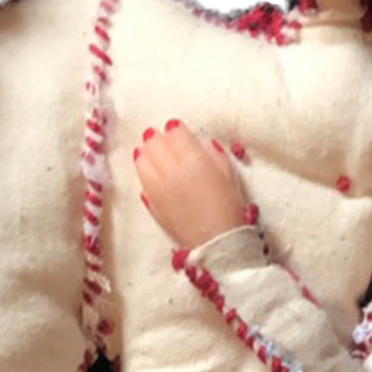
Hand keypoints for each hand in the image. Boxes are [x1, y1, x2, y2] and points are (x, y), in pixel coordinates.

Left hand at [135, 119, 250, 249]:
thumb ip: (212, 153)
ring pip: (142, 160)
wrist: (218, 242)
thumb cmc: (229, 207)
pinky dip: (145, 172)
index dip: (176, 129)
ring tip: (151, 151)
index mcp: (194, 161)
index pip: (175, 133)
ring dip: (146, 152)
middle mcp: (172, 172)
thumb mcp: (228, 174)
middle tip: (161, 137)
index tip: (177, 129)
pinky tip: (150, 171)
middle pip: (154, 143)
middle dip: (158, 137)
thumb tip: (199, 143)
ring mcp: (158, 189)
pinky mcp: (152, 204)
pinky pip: (142, 181)